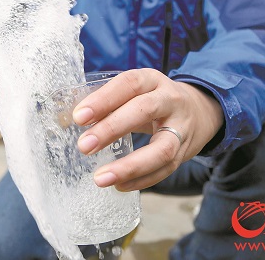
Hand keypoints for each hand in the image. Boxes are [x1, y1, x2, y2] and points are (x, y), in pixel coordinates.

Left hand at [72, 68, 223, 190]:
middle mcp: (170, 99)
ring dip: (129, 166)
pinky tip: (118, 185)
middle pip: (144, 111)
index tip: (79, 117)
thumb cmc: (153, 100)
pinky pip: (166, 169)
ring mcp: (181, 127)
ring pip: (161, 149)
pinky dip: (141, 180)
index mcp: (151, 80)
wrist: (200, 110)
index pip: (128, 84)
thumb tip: (64, 120)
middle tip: (84, 146)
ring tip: (100, 178)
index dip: (103, 99)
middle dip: (111, 129)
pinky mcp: (185, 152)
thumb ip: (105, 104)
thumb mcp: (135, 92)